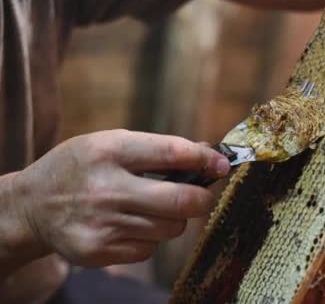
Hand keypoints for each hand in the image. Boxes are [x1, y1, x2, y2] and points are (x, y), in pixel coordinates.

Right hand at [9, 129, 228, 266]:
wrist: (33, 205)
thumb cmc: (82, 167)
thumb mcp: (112, 143)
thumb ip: (159, 148)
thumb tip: (209, 153)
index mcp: (110, 151)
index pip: (172, 154)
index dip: (206, 159)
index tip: (222, 164)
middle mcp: (106, 188)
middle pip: (180, 201)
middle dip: (202, 199)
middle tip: (202, 195)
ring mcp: (102, 223)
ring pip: (170, 228)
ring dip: (175, 219)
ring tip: (156, 208)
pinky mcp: (99, 251)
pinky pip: (149, 249)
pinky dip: (151, 237)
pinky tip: (131, 224)